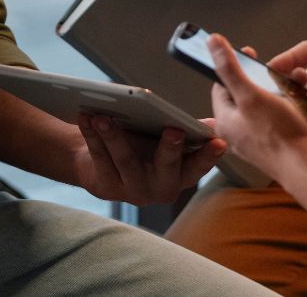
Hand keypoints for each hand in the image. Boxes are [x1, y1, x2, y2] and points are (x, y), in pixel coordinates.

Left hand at [71, 114, 224, 204]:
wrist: (99, 159)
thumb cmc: (140, 144)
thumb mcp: (164, 138)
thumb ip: (185, 131)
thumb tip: (212, 125)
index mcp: (181, 174)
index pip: (198, 166)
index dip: (209, 156)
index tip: (219, 142)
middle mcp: (161, 188)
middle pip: (167, 167)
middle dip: (170, 148)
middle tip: (174, 129)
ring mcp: (134, 191)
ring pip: (126, 161)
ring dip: (115, 136)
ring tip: (105, 115)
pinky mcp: (107, 188)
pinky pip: (100, 159)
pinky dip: (92, 135)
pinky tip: (87, 117)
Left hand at [208, 33, 306, 180]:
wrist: (304, 167)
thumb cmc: (278, 133)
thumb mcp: (251, 94)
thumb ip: (229, 69)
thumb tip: (212, 43)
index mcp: (223, 121)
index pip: (220, 86)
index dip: (233, 67)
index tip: (249, 54)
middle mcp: (233, 133)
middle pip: (239, 97)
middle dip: (255, 80)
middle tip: (271, 73)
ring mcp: (251, 142)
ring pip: (257, 108)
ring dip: (270, 93)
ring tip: (286, 86)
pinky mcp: (269, 147)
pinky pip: (270, 121)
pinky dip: (280, 108)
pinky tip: (292, 106)